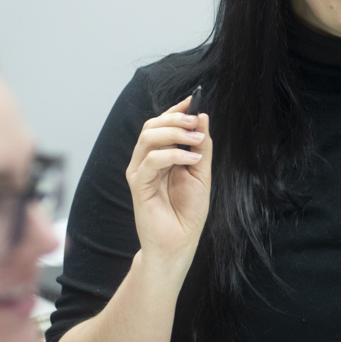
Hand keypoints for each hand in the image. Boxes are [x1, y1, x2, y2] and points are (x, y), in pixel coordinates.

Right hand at [125, 96, 211, 267]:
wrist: (179, 243)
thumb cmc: (187, 212)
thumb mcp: (201, 173)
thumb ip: (201, 147)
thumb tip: (201, 116)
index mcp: (160, 156)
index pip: (161, 124)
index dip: (175, 110)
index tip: (194, 98)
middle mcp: (146, 160)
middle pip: (152, 125)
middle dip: (175, 119)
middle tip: (195, 123)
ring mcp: (140, 171)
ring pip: (148, 137)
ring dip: (174, 133)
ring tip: (196, 140)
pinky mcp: (138, 184)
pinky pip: (152, 160)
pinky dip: (174, 155)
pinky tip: (191, 160)